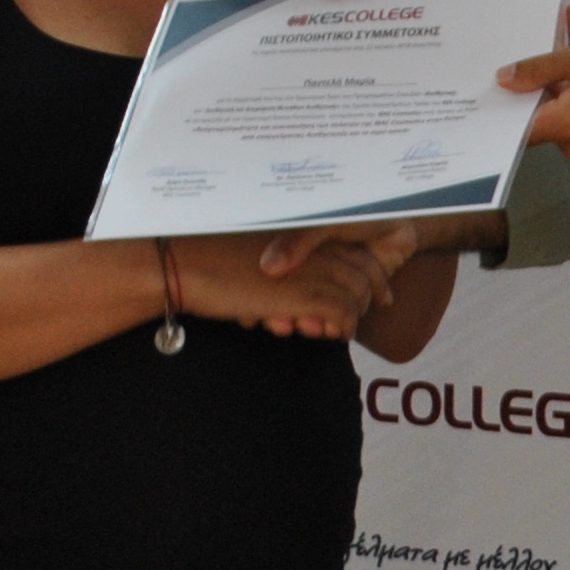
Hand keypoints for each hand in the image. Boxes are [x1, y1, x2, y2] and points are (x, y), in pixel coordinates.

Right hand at [173, 234, 388, 340]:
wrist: (188, 264)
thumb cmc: (212, 260)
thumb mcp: (254, 256)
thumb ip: (284, 262)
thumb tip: (295, 283)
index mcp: (304, 236)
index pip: (359, 254)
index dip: (375, 277)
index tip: (381, 296)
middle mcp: (314, 249)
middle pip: (364, 276)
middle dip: (365, 301)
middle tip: (353, 321)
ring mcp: (312, 270)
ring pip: (356, 298)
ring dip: (349, 317)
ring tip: (332, 330)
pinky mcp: (305, 294)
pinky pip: (343, 314)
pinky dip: (343, 327)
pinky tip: (332, 333)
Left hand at [499, 17, 569, 158]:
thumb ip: (541, 68)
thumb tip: (503, 79)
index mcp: (565, 125)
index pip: (515, 128)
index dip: (498, 106)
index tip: (483, 83)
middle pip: (537, 106)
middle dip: (533, 68)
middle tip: (521, 33)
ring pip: (561, 95)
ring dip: (560, 61)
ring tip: (563, 19)